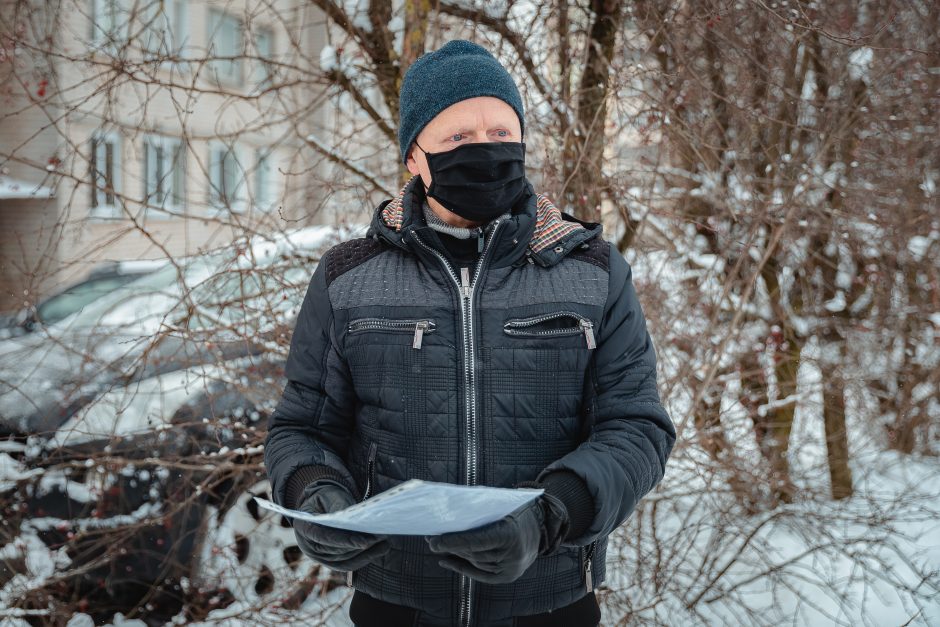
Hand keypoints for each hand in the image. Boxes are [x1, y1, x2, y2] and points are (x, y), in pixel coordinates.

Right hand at [293, 481, 389, 570]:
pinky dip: (367, 557)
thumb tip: (354, 517)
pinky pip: (350, 564)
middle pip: (337, 551)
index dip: (345, 540)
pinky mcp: (332, 562)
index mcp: (303, 527)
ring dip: (366, 553)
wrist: (322, 507)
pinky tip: (382, 548)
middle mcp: (309, 547)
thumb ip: (339, 505)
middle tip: (380, 536)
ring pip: (345, 560)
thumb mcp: (330, 495)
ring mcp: (320, 558)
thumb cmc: (326, 499)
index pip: (324, 538)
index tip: (365, 541)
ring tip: (384, 540)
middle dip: (360, 545)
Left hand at [425, 491, 568, 583]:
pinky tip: (446, 560)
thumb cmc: (515, 509)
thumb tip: (448, 516)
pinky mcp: (508, 576)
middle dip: (451, 547)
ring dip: (455, 555)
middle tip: (431, 539)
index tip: (435, 541)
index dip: (454, 542)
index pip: (477, 541)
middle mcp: (513, 554)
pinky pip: (480, 574)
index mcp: (511, 533)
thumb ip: (478, 511)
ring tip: (438, 546)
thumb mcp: (501, 504)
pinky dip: (462, 567)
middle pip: (473, 553)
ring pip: (475, 562)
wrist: (542, 525)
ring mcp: (512, 568)